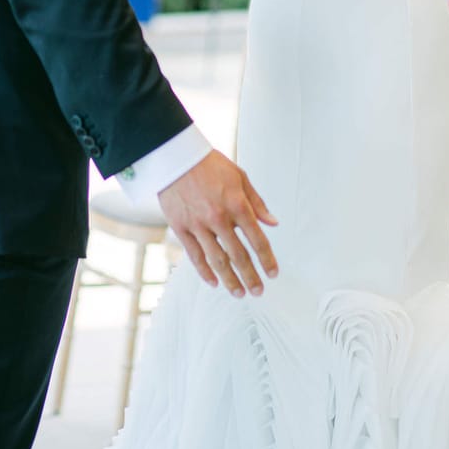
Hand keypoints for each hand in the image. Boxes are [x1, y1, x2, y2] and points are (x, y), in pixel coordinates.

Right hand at [158, 149, 277, 296]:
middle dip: (251, 276)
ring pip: (217, 260)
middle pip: (238, 255)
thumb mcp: (239, 176)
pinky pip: (194, 255)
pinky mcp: (180, 227)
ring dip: (230, 280)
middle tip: (258, 291)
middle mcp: (218, 217)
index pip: (257, 239)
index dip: (267, 259)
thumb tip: (272, 222)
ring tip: (239, 293)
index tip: (273, 273)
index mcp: (236, 204)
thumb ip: (256, 202)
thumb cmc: (209, 164)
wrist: (176, 155)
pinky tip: (214, 282)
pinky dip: (205, 271)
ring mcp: (198, 224)